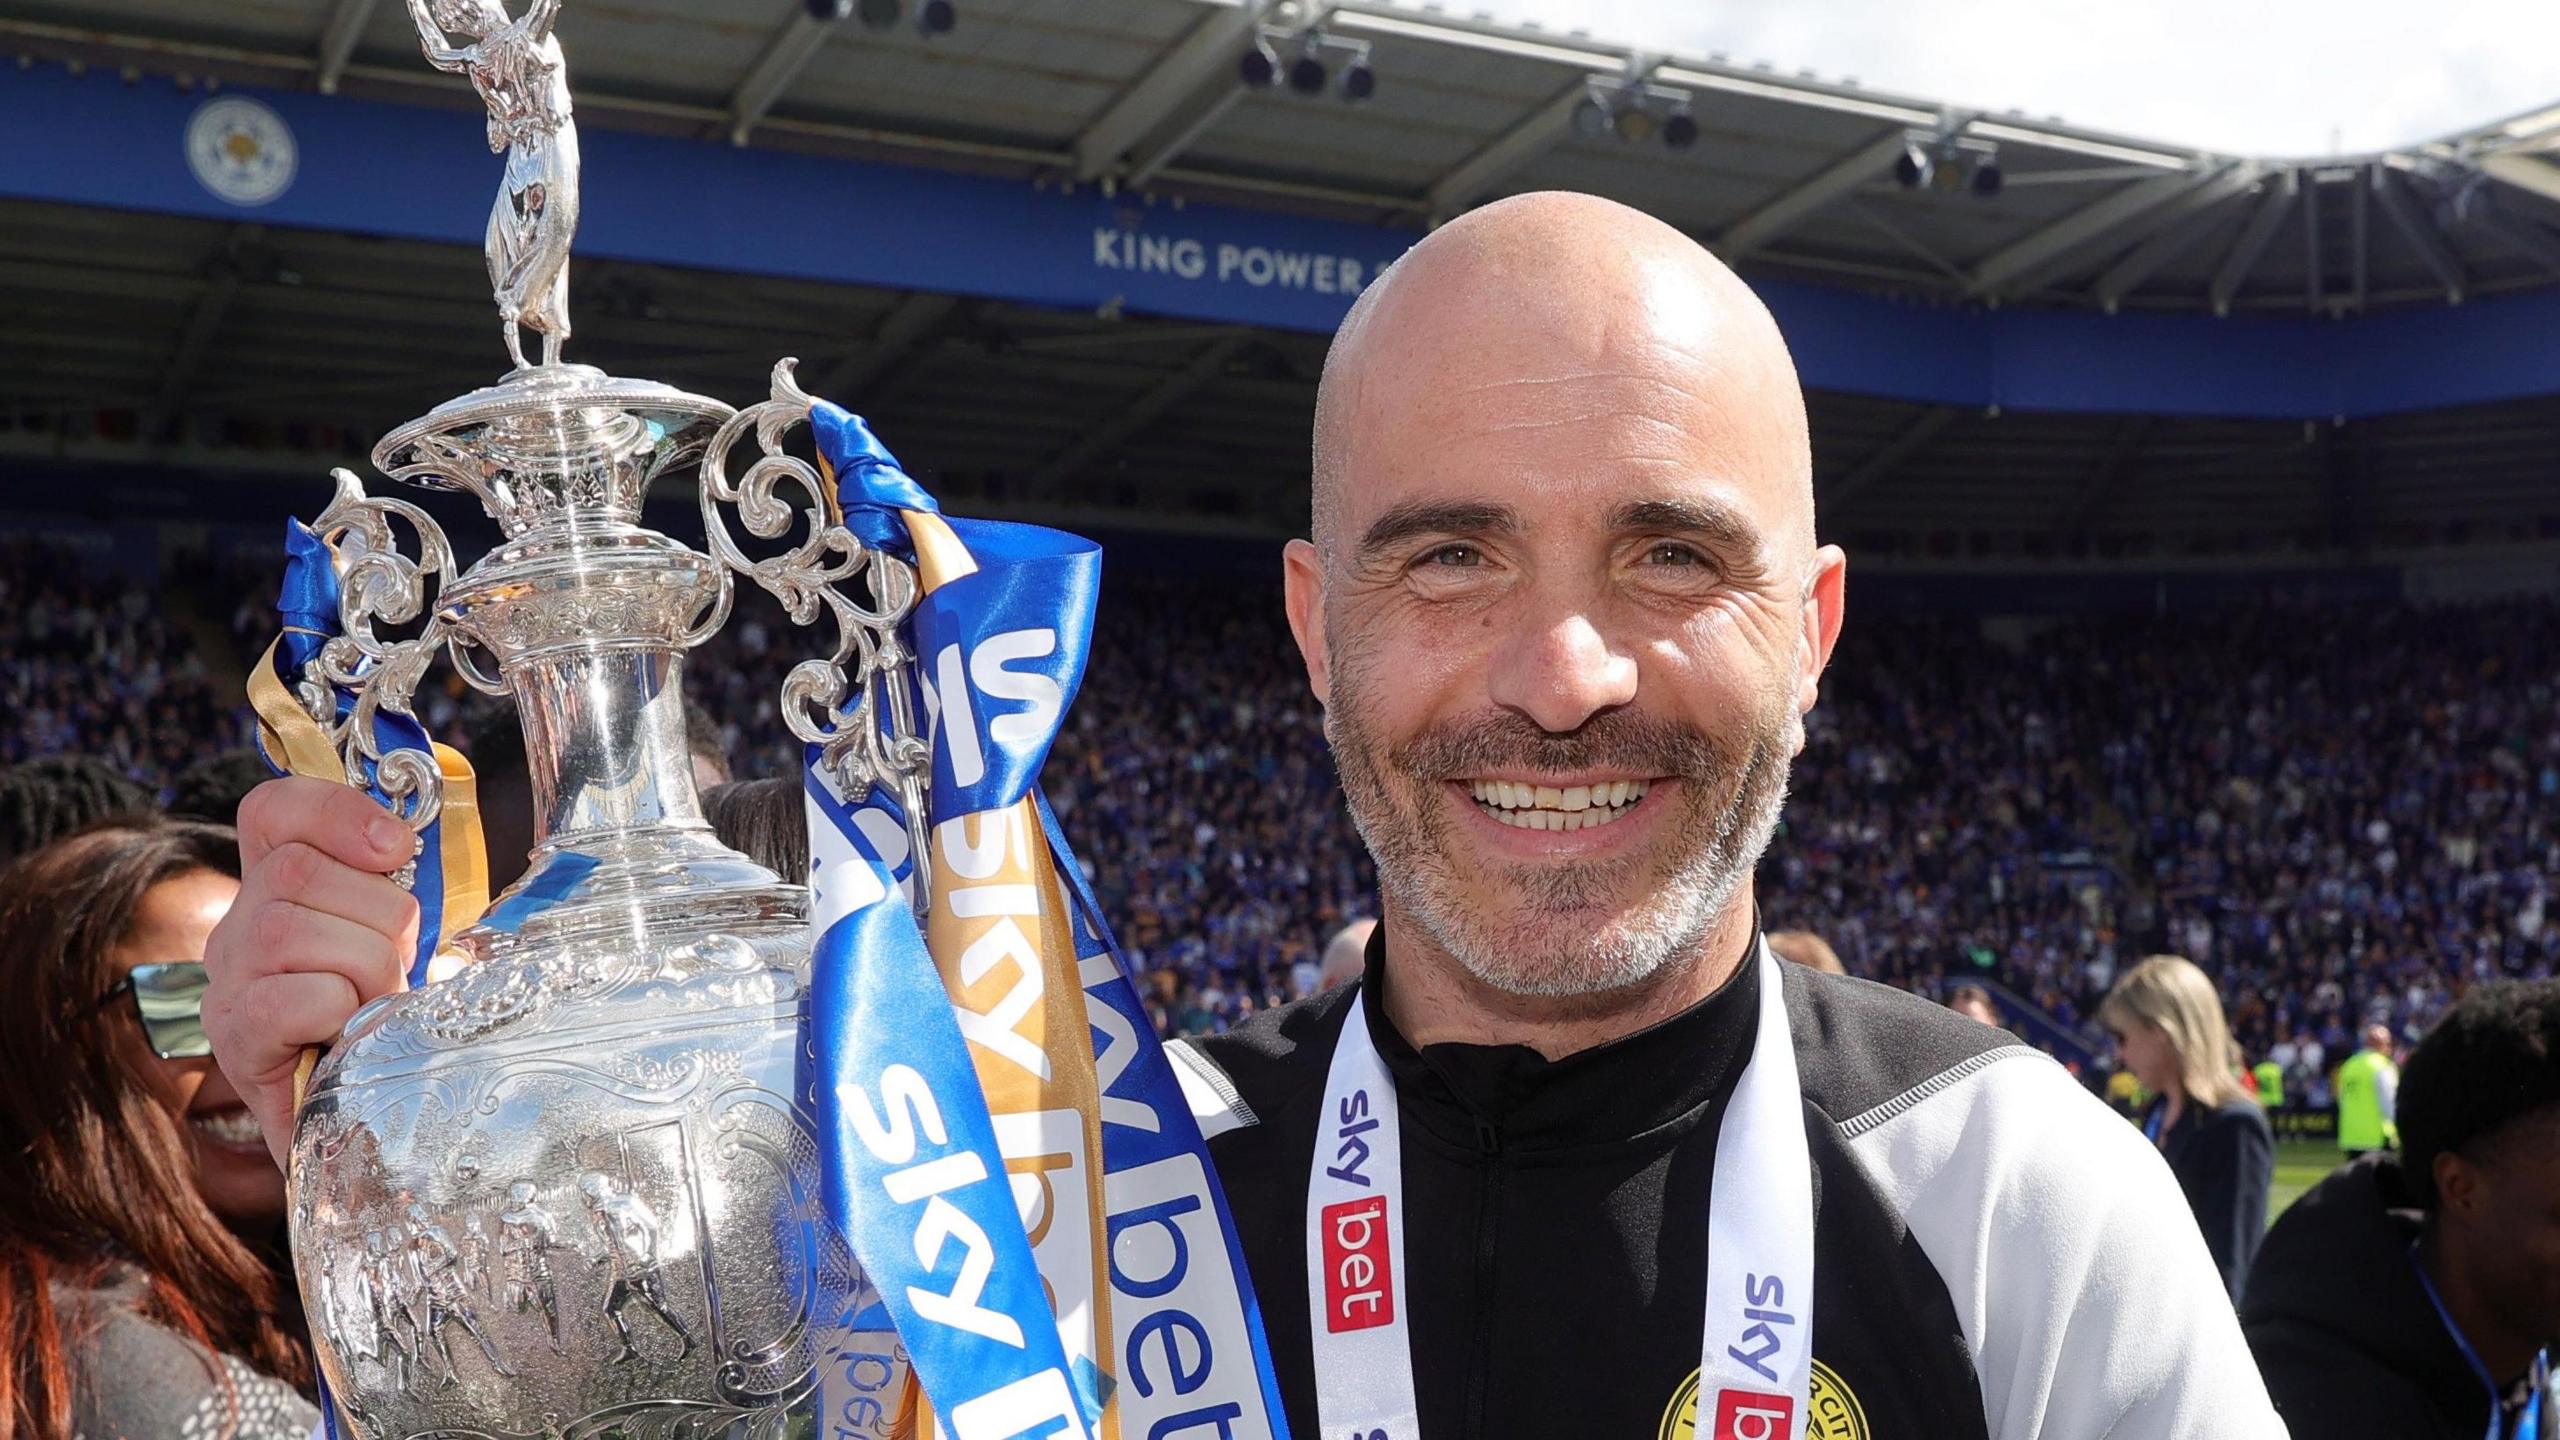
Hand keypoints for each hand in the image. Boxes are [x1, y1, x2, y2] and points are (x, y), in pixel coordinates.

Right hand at [204, 776, 422, 1167]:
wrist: (362, 1122)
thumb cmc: (387, 1018)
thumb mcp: (400, 940)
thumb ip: (399, 885)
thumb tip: (413, 831)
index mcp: (278, 889)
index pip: (273, 811)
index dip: (334, 811)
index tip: (397, 848)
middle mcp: (238, 927)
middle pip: (296, 869)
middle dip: (378, 915)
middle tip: (397, 966)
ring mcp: (227, 984)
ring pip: (291, 927)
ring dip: (366, 966)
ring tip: (378, 1003)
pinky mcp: (235, 1040)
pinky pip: (289, 997)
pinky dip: (339, 1012)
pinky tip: (347, 1035)